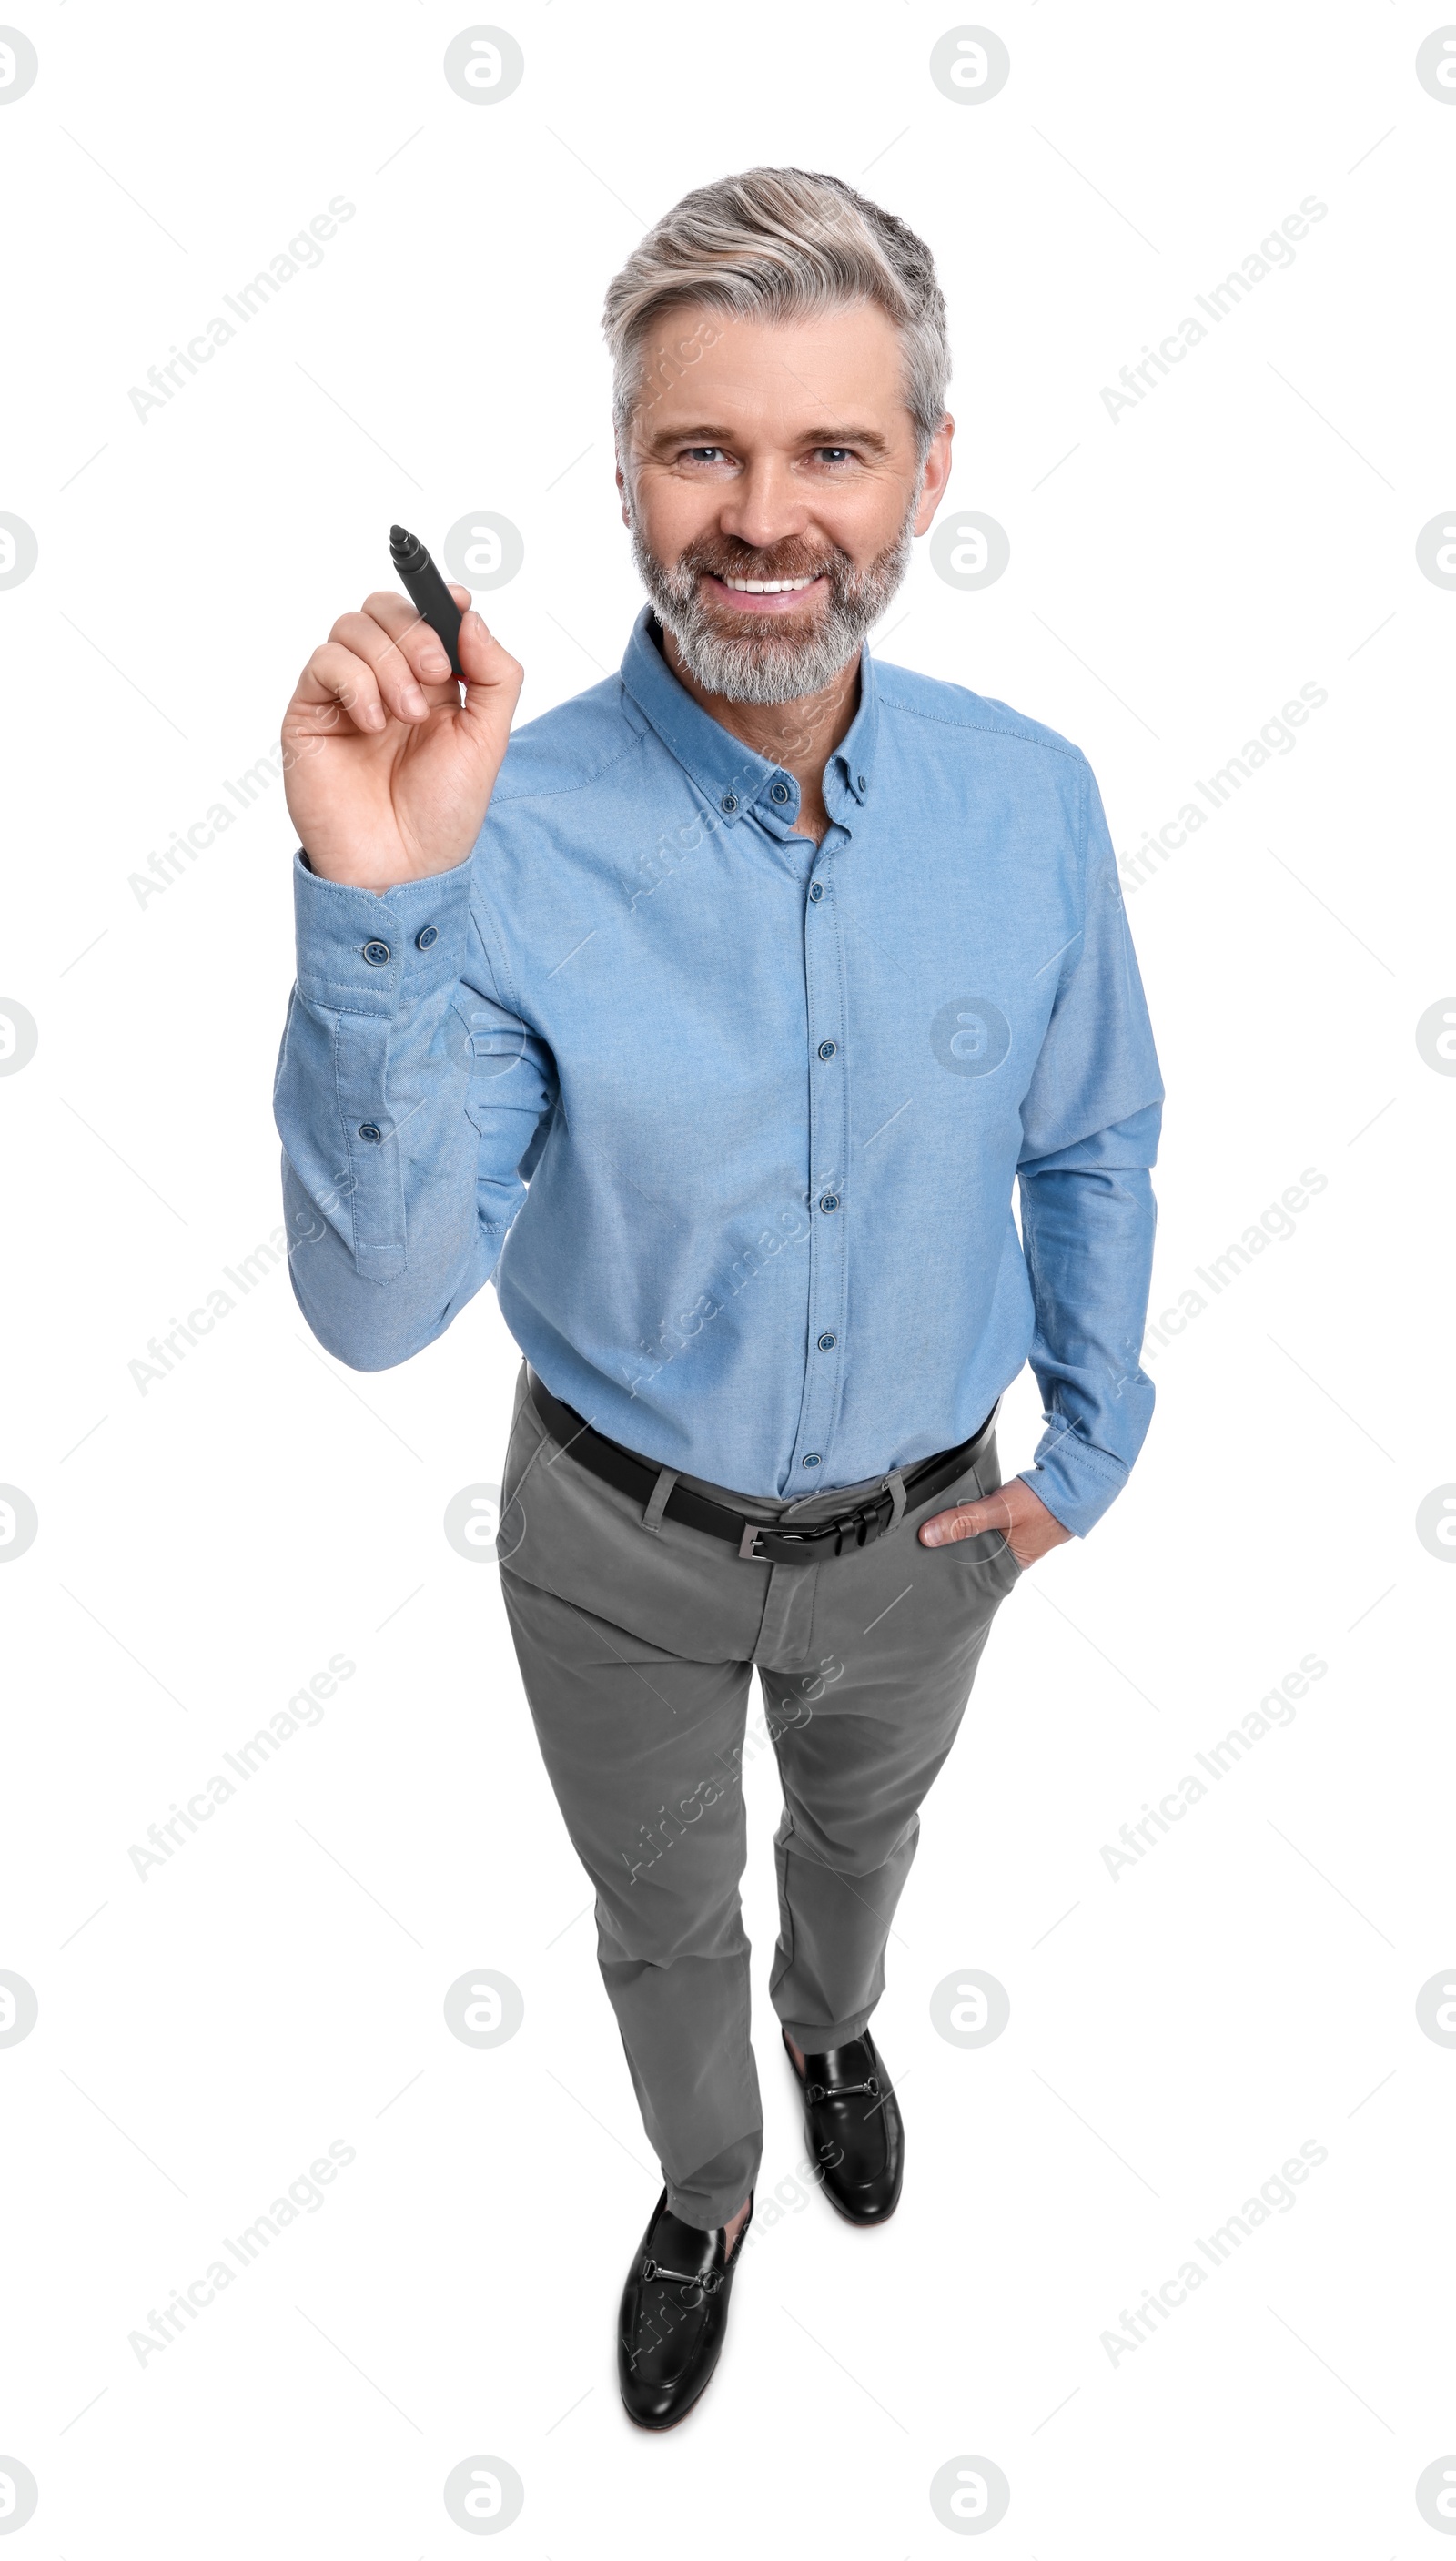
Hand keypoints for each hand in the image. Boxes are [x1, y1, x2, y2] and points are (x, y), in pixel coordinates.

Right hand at [281, 585, 522, 891]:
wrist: (401, 866)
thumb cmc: (443, 814)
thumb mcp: (488, 741)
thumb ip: (495, 675)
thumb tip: (472, 617)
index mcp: (429, 683)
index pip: (423, 615)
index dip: (439, 601)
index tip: (459, 605)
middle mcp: (384, 682)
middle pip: (383, 609)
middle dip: (414, 632)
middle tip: (436, 676)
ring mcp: (344, 695)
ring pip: (352, 627)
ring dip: (388, 663)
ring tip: (407, 716)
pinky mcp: (310, 713)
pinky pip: (324, 662)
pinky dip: (355, 682)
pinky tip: (374, 723)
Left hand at [918, 1476, 1071, 1568]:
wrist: (1075, 1482)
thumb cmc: (1043, 1503)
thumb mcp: (1000, 1510)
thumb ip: (966, 1521)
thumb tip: (929, 1536)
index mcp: (1009, 1565)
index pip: (970, 1573)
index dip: (946, 1566)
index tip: (920, 1559)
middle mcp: (1011, 1556)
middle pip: (971, 1555)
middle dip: (950, 1549)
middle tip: (919, 1543)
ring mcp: (1014, 1538)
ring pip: (979, 1539)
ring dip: (962, 1532)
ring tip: (931, 1528)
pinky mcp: (1014, 1521)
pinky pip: (987, 1525)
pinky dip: (974, 1520)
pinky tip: (958, 1513)